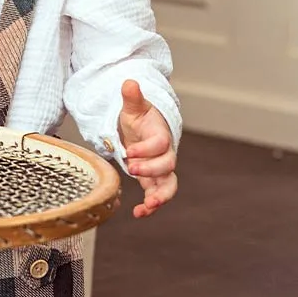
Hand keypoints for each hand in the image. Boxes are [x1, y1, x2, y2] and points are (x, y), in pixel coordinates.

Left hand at [118, 79, 177, 218]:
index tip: (129, 151)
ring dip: (160, 197)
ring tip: (147, 206)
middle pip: (168, 166)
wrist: (141, 130)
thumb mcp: (133, 107)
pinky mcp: (153, 181)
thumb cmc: (139, 117)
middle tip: (131, 168)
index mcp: (160, 135)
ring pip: (168, 185)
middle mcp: (164, 154)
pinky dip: (150, 207)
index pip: (161, 143)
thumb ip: (132, 98)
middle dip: (151, 170)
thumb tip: (129, 83)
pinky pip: (156, 196)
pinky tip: (138, 213)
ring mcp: (160, 169)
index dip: (148, 149)